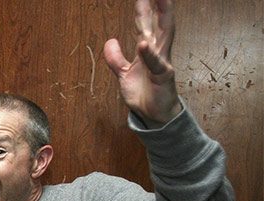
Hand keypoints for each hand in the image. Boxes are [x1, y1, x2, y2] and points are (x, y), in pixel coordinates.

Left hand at [102, 0, 181, 126]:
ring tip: (160, 0)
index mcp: (148, 49)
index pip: (146, 24)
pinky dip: (149, 54)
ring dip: (162, 17)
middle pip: (158, 22)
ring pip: (164, 34)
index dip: (144, 8)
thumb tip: (110, 40)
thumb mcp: (123, 74)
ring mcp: (163, 61)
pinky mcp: (164, 76)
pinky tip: (144, 44)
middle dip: (157, 5)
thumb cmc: (144, 93)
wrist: (153, 115)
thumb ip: (116, 58)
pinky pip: (155, 63)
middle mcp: (158, 51)